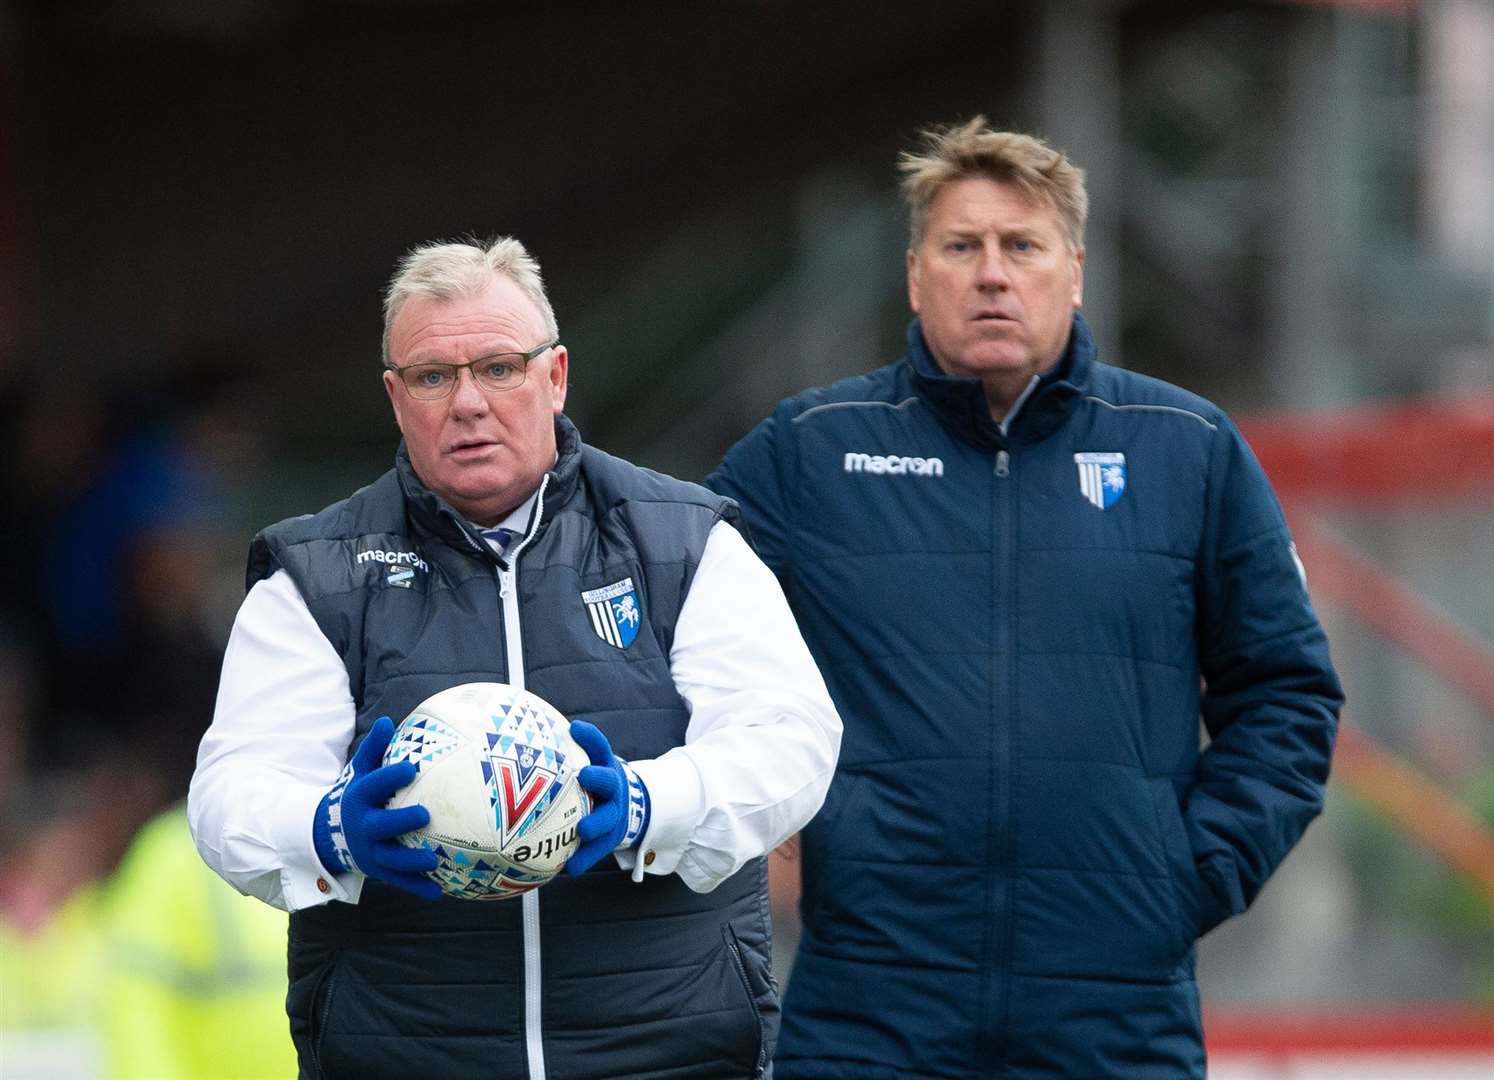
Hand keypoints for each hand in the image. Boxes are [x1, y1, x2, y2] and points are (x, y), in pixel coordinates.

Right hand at [313, 716, 440, 898]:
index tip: (410, 768)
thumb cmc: (356, 795)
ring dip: (412, 862)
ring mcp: (370, 852)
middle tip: (426, 815)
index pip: (374, 786)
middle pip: (380, 826)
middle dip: (401, 822)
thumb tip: (389, 721)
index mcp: (359, 799)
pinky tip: (440, 892)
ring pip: (391, 859)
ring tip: (434, 860)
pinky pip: (399, 881)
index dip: (390, 777)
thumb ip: (373, 748)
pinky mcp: (378, 870)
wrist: (328, 834)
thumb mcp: (359, 771)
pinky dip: (418, 888)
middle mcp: (363, 827)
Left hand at [567, 720, 649, 876]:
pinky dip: (585, 858)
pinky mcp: (611, 838)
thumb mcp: (583, 766)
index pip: (599, 747)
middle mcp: (611, 788)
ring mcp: (614, 814)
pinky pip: (598, 850)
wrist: (621, 807)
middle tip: (584, 776)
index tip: (574, 728)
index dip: (590, 737)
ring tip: (583, 830)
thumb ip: (559, 758)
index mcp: (603, 766)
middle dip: (598, 778)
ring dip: (596, 823)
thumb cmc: (589, 784)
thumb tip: (510, 744)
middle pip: (609, 781)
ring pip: (609, 818)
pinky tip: (570, 868)